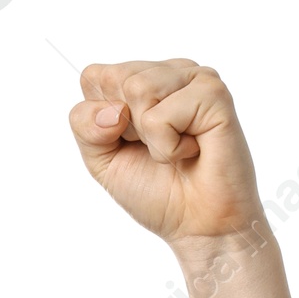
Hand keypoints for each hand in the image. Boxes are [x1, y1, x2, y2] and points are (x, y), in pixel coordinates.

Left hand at [69, 59, 265, 252]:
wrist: (196, 225)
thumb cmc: (156, 191)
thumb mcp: (102, 160)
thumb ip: (85, 126)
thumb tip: (112, 111)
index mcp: (142, 79)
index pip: (93, 77)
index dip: (99, 120)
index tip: (129, 143)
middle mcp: (168, 72)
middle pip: (113, 78)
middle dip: (123, 128)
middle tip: (155, 148)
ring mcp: (193, 78)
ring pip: (137, 88)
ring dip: (148, 137)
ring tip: (175, 148)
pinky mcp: (213, 93)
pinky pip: (161, 116)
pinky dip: (168, 148)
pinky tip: (192, 150)